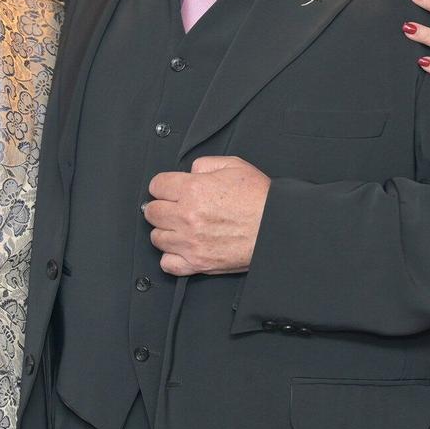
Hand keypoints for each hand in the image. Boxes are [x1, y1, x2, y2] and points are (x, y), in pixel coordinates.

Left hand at [144, 157, 270, 275]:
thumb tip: (189, 172)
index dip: (162, 186)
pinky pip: (167, 264)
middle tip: (174, 208)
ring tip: (180, 228)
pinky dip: (171, 257)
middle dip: (161, 207)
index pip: (156, 186)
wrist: (277, 227)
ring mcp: (191, 242)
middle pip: (151, 212)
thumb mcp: (234, 165)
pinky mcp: (198, 263)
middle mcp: (188, 216)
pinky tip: (181, 248)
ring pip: (157, 237)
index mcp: (194, 189)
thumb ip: (204, 165)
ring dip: (166, 231)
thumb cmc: (260, 198)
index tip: (168, 190)